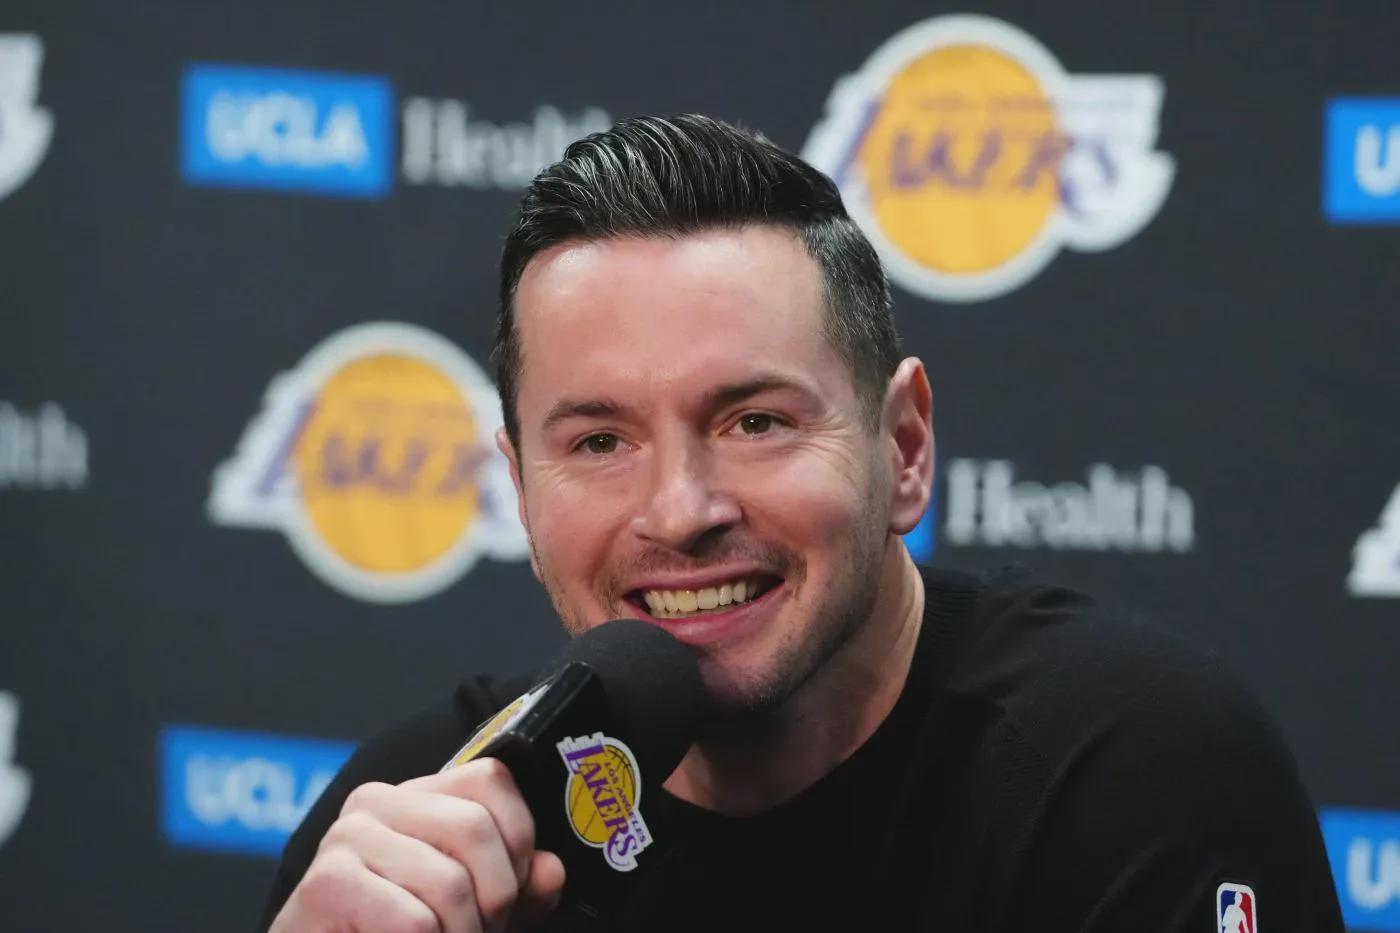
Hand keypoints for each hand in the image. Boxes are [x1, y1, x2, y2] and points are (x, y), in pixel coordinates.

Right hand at [269, 759, 565, 932]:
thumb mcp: (469, 909)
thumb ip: (515, 888)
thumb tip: (552, 871)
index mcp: (415, 796)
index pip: (491, 779)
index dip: (518, 838)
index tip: (510, 889)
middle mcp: (377, 802)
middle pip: (475, 829)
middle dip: (495, 898)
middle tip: (481, 930)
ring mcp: (347, 837)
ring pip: (450, 883)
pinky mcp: (328, 883)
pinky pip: (413, 920)